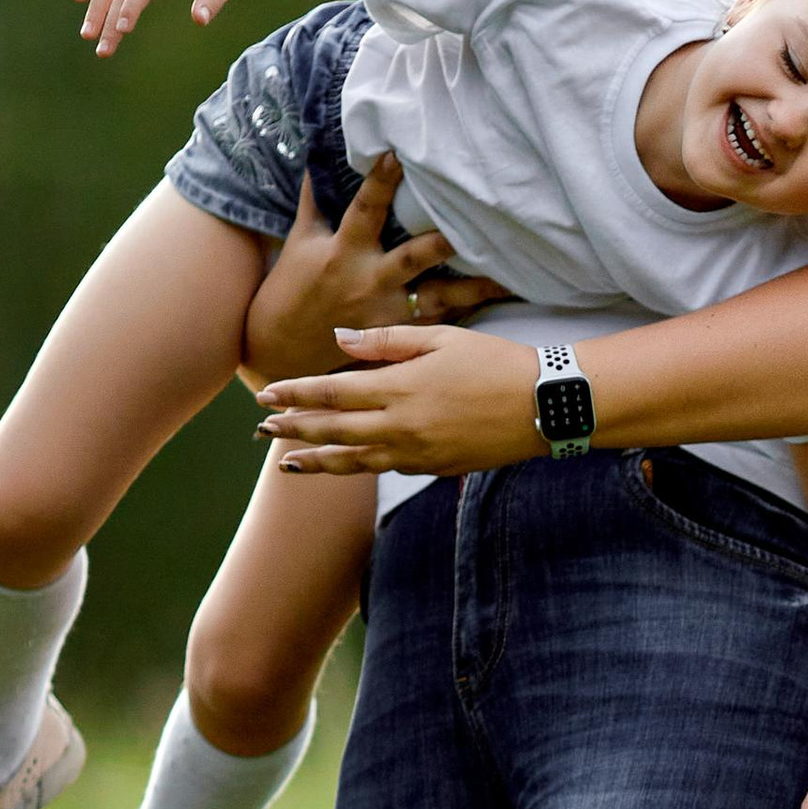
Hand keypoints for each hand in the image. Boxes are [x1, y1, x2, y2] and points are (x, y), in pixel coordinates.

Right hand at [242, 157, 509, 386]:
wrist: (281, 354)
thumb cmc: (289, 292)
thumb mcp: (299, 243)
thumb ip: (314, 203)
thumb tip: (314, 161)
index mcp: (343, 252)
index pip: (365, 209)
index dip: (380, 182)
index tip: (398, 154)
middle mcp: (369, 282)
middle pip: (415, 257)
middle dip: (444, 242)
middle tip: (478, 223)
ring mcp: (388, 314)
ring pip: (440, 298)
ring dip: (477, 288)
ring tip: (513, 276)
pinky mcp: (399, 339)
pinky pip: (441, 324)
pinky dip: (470, 315)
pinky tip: (502, 305)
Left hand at [258, 325, 541, 475]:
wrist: (544, 405)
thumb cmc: (496, 362)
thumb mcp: (442, 338)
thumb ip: (388, 342)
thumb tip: (341, 341)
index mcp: (400, 389)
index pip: (332, 393)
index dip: (296, 394)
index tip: (267, 394)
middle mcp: (401, 427)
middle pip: (334, 430)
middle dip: (295, 429)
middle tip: (263, 430)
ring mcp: (417, 454)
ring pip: (354, 461)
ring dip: (318, 461)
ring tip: (288, 463)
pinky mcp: (434, 469)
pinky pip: (386, 469)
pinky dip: (358, 467)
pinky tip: (344, 464)